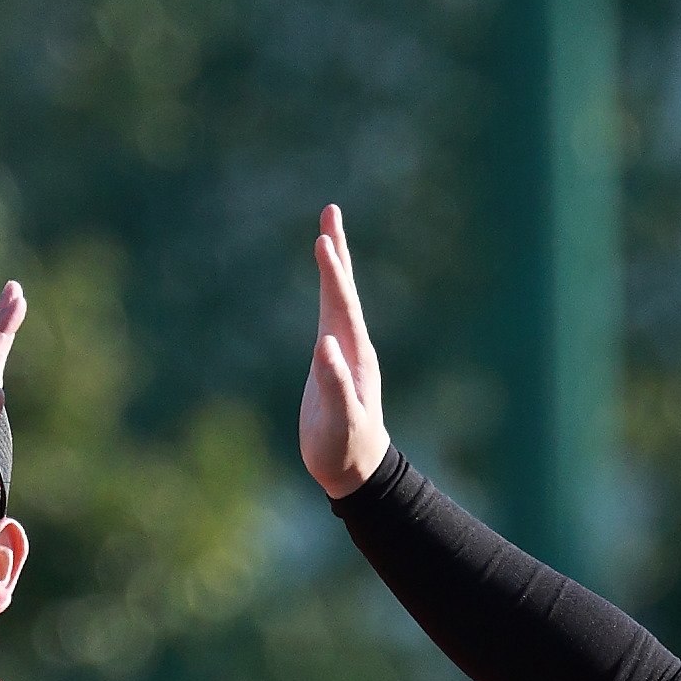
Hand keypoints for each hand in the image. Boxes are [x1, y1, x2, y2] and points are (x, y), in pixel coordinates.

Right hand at [299, 204, 390, 497]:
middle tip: (330, 211)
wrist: (357, 469)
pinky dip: (327, 290)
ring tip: (325, 232)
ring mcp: (344, 351)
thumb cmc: (345, 450)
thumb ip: (333, 385)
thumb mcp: (339, 421)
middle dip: (337, 251)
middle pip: (344, 290)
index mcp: (355, 356)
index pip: (342, 306)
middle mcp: (353, 346)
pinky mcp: (333, 359)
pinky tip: (325, 281)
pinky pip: (330, 313)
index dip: (332, 274)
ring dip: (334, 264)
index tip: (323, 241)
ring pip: (339, 298)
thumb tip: (323, 345)